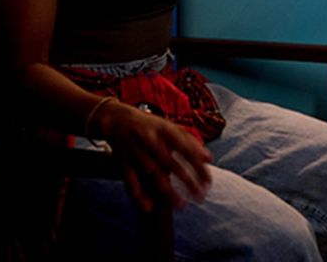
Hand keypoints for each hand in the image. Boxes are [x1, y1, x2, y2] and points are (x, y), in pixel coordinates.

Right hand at [95, 99, 212, 212]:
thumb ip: (190, 142)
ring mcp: (136, 150)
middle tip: (200, 196)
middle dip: (187, 181)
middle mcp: (151, 139)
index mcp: (166, 129)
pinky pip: (130, 180)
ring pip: (153, 173)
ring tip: (181, 205)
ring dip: (167, 190)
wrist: (117, 118)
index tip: (208, 182)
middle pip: (171, 162)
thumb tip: (209, 159)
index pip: (186, 149)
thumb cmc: (151, 125)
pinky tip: (148, 208)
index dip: (198, 166)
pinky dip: (138, 194)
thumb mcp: (171, 128)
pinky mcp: (122, 161)